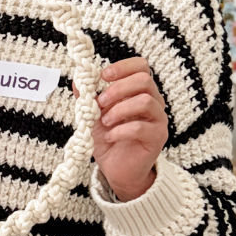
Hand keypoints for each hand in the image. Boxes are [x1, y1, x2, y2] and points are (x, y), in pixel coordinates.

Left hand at [79, 57, 168, 201]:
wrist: (116, 169)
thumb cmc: (108, 139)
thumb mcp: (92, 115)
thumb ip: (87, 97)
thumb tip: (77, 79)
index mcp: (138, 92)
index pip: (141, 67)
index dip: (123, 67)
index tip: (103, 76)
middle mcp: (152, 102)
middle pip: (144, 80)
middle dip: (117, 88)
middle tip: (100, 102)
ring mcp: (157, 119)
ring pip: (145, 101)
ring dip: (118, 110)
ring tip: (104, 122)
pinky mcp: (157, 137)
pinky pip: (142, 127)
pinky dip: (121, 130)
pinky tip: (110, 137)